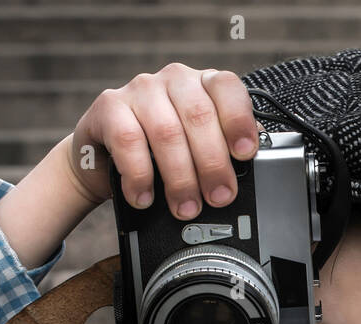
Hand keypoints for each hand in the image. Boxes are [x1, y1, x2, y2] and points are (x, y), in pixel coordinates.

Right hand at [67, 63, 261, 215]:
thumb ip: (226, 150)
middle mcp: (174, 80)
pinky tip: (144, 196)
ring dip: (179, 177)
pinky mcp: (109, 105)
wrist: (108, 155)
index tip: (245, 154)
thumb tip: (252, 168)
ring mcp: (141, 89)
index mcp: (204, 84)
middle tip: (218, 197)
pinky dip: (139, 175)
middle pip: (199, 116)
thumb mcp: (200, 147)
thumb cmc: (163, 151)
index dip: (238, 121)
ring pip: (166, 131)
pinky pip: (127, 140)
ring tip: (185, 206)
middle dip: (212, 164)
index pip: (227, 87)